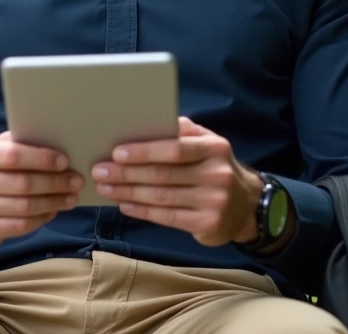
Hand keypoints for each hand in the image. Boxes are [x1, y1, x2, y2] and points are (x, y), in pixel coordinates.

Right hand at [0, 131, 83, 251]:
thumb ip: (15, 145)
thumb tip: (54, 138)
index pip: (13, 155)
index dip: (41, 158)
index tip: (64, 161)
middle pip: (23, 183)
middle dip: (55, 183)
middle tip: (76, 181)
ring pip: (24, 206)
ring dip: (53, 202)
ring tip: (71, 198)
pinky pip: (20, 225)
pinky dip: (41, 219)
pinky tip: (53, 212)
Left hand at [91, 116, 264, 246]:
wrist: (247, 205)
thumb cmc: (214, 167)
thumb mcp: (207, 143)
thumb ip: (182, 131)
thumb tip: (145, 122)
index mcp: (214, 148)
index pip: (175, 149)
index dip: (144, 151)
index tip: (116, 152)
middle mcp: (217, 174)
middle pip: (164, 174)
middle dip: (127, 173)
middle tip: (100, 170)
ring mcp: (214, 202)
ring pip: (162, 197)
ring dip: (128, 192)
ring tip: (105, 187)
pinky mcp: (207, 224)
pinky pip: (167, 217)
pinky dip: (142, 210)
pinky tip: (124, 204)